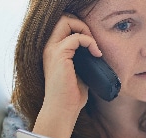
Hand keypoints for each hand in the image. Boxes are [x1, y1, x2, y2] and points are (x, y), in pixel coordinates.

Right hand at [37, 13, 102, 137]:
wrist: (63, 110)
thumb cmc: (71, 97)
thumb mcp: (79, 73)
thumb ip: (83, 61)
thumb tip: (96, 55)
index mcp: (53, 51)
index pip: (62, 26)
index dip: (79, 28)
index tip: (92, 43)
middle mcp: (49, 47)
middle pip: (63, 19)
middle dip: (81, 24)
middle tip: (93, 41)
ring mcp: (53, 50)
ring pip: (67, 22)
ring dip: (86, 31)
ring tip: (95, 48)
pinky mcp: (59, 55)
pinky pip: (77, 37)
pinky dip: (90, 42)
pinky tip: (97, 54)